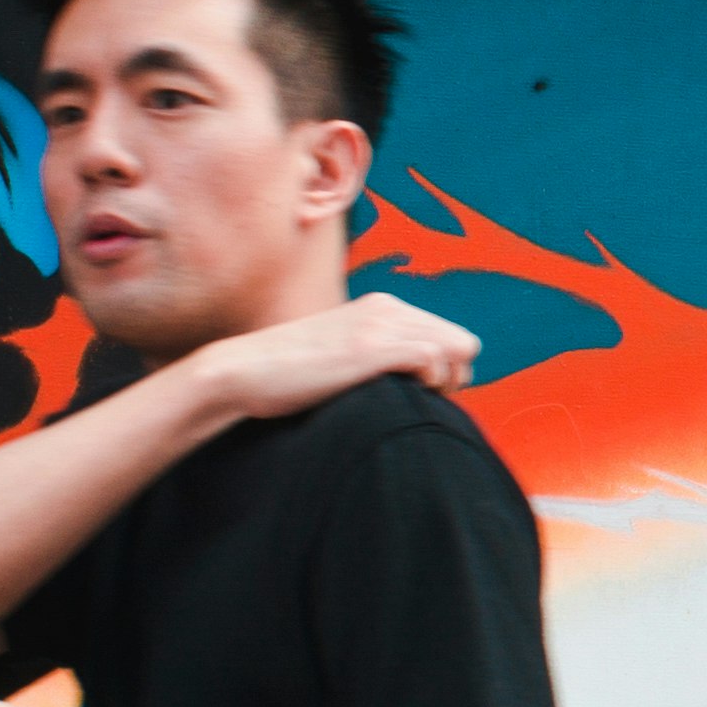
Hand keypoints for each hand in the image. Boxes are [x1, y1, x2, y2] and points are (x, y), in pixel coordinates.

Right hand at [192, 293, 479, 425]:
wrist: (243, 371)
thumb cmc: (287, 374)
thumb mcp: (340, 353)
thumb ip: (374, 354)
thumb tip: (410, 380)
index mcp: (381, 306)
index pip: (448, 334)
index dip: (448, 368)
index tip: (426, 393)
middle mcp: (386, 309)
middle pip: (463, 341)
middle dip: (455, 375)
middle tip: (426, 400)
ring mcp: (379, 326)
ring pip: (457, 347)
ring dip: (447, 381)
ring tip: (417, 400)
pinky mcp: (370, 348)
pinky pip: (432, 358)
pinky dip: (430, 382)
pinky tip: (405, 394)